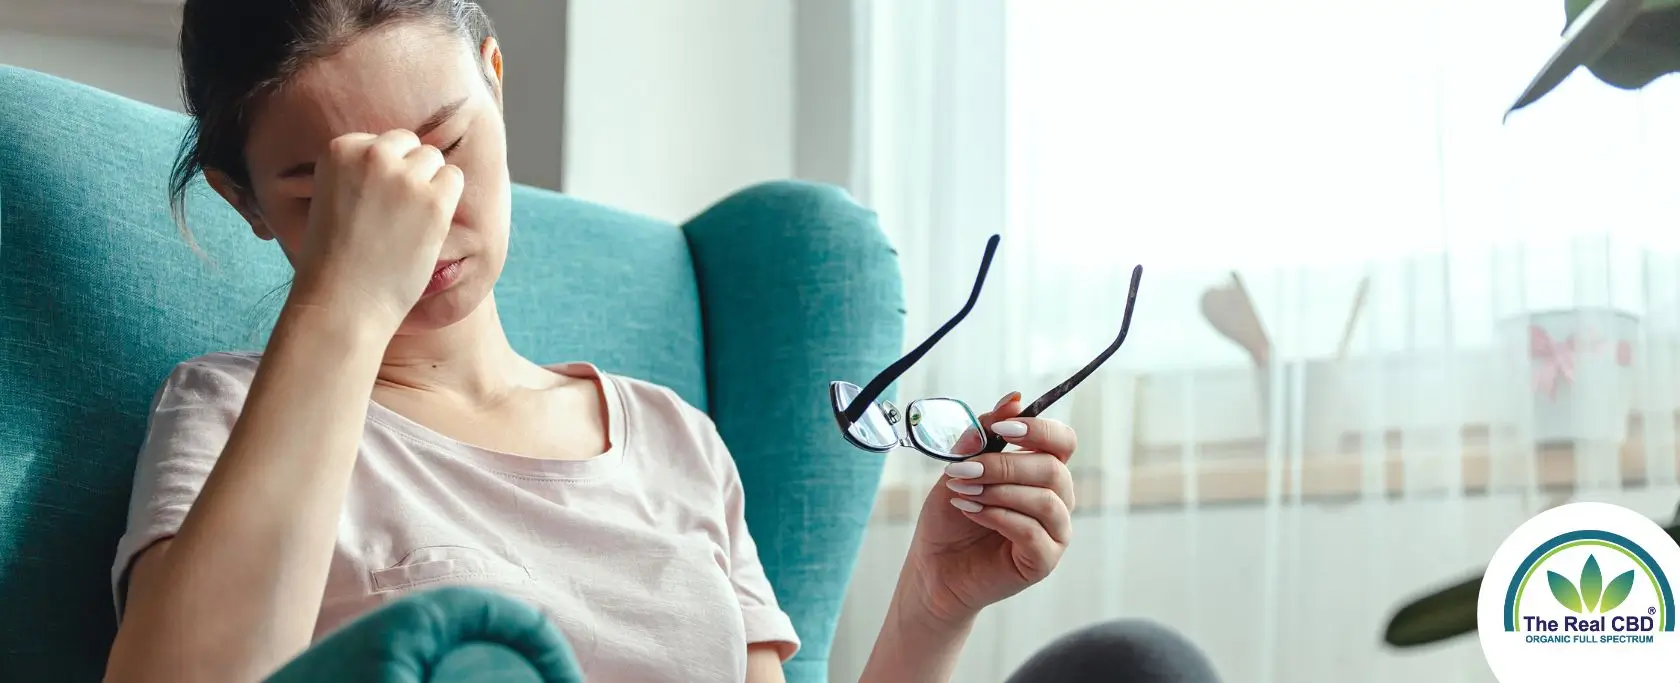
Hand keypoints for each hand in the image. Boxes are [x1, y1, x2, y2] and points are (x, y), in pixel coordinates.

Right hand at [289, 129, 463, 331]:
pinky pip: (454, 178)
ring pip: (433, 159)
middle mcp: (372, 154)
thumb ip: (359, 173)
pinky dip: (447, 199)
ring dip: (430, 185)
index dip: (384, 174)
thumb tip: (399, 159)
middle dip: (409, 172)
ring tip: (410, 221)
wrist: (343, 299)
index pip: (380, 143)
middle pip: (409, 145)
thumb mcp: (331, 198)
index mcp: (339, 149)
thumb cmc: (335, 258)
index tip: (374, 204)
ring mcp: (405, 176)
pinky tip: (428, 225)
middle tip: (397, 213)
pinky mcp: (433, 199)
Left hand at [903, 392, 1077, 625]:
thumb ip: (985, 434)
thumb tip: (1013, 401)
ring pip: (1045, 500)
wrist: (933, 566)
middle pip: (1052, 469)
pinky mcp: (1045, 560)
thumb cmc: (951, 515)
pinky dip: (1000, 517)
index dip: (1038, 430)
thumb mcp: (962, 464)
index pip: (1063, 441)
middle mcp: (1057, 499)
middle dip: (1003, 465)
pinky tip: (973, 513)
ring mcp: (1055, 531)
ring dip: (999, 491)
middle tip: (963, 470)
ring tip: (964, 493)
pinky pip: (1034, 532)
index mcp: (1042, 471)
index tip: (1000, 430)